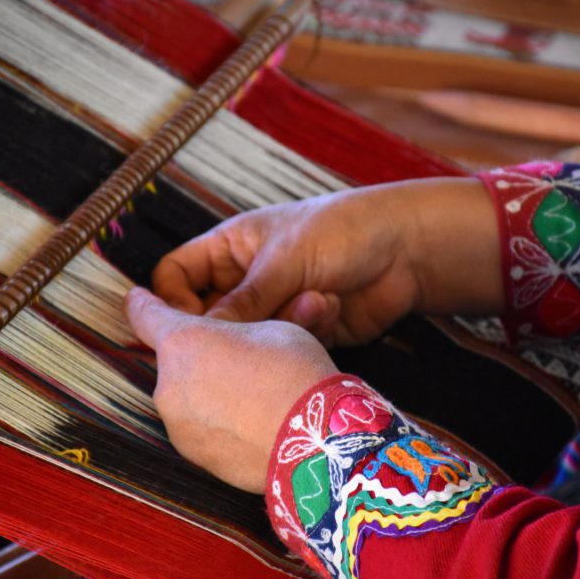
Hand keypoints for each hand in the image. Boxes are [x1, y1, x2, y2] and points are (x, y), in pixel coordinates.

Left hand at [124, 286, 337, 492]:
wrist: (317, 441)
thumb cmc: (296, 373)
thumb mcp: (271, 327)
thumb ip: (235, 326)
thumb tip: (229, 338)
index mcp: (182, 342)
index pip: (144, 315)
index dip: (142, 303)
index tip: (137, 298)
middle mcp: (168, 384)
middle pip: (175, 362)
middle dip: (201, 357)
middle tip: (242, 359)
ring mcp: (178, 426)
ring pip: (187, 397)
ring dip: (209, 392)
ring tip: (254, 396)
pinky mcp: (194, 457)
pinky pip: (200, 429)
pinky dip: (219, 423)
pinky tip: (253, 423)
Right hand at [153, 178, 502, 346]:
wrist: (406, 249)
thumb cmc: (342, 231)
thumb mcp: (284, 259)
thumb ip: (241, 302)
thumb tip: (196, 337)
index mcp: (229, 248)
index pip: (175, 277)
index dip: (173, 303)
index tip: (189, 327)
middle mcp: (245, 280)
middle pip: (208, 318)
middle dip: (230, 328)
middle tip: (246, 338)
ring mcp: (273, 308)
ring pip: (247, 339)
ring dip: (278, 326)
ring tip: (312, 301)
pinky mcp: (300, 332)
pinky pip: (282, 347)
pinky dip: (305, 332)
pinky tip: (331, 306)